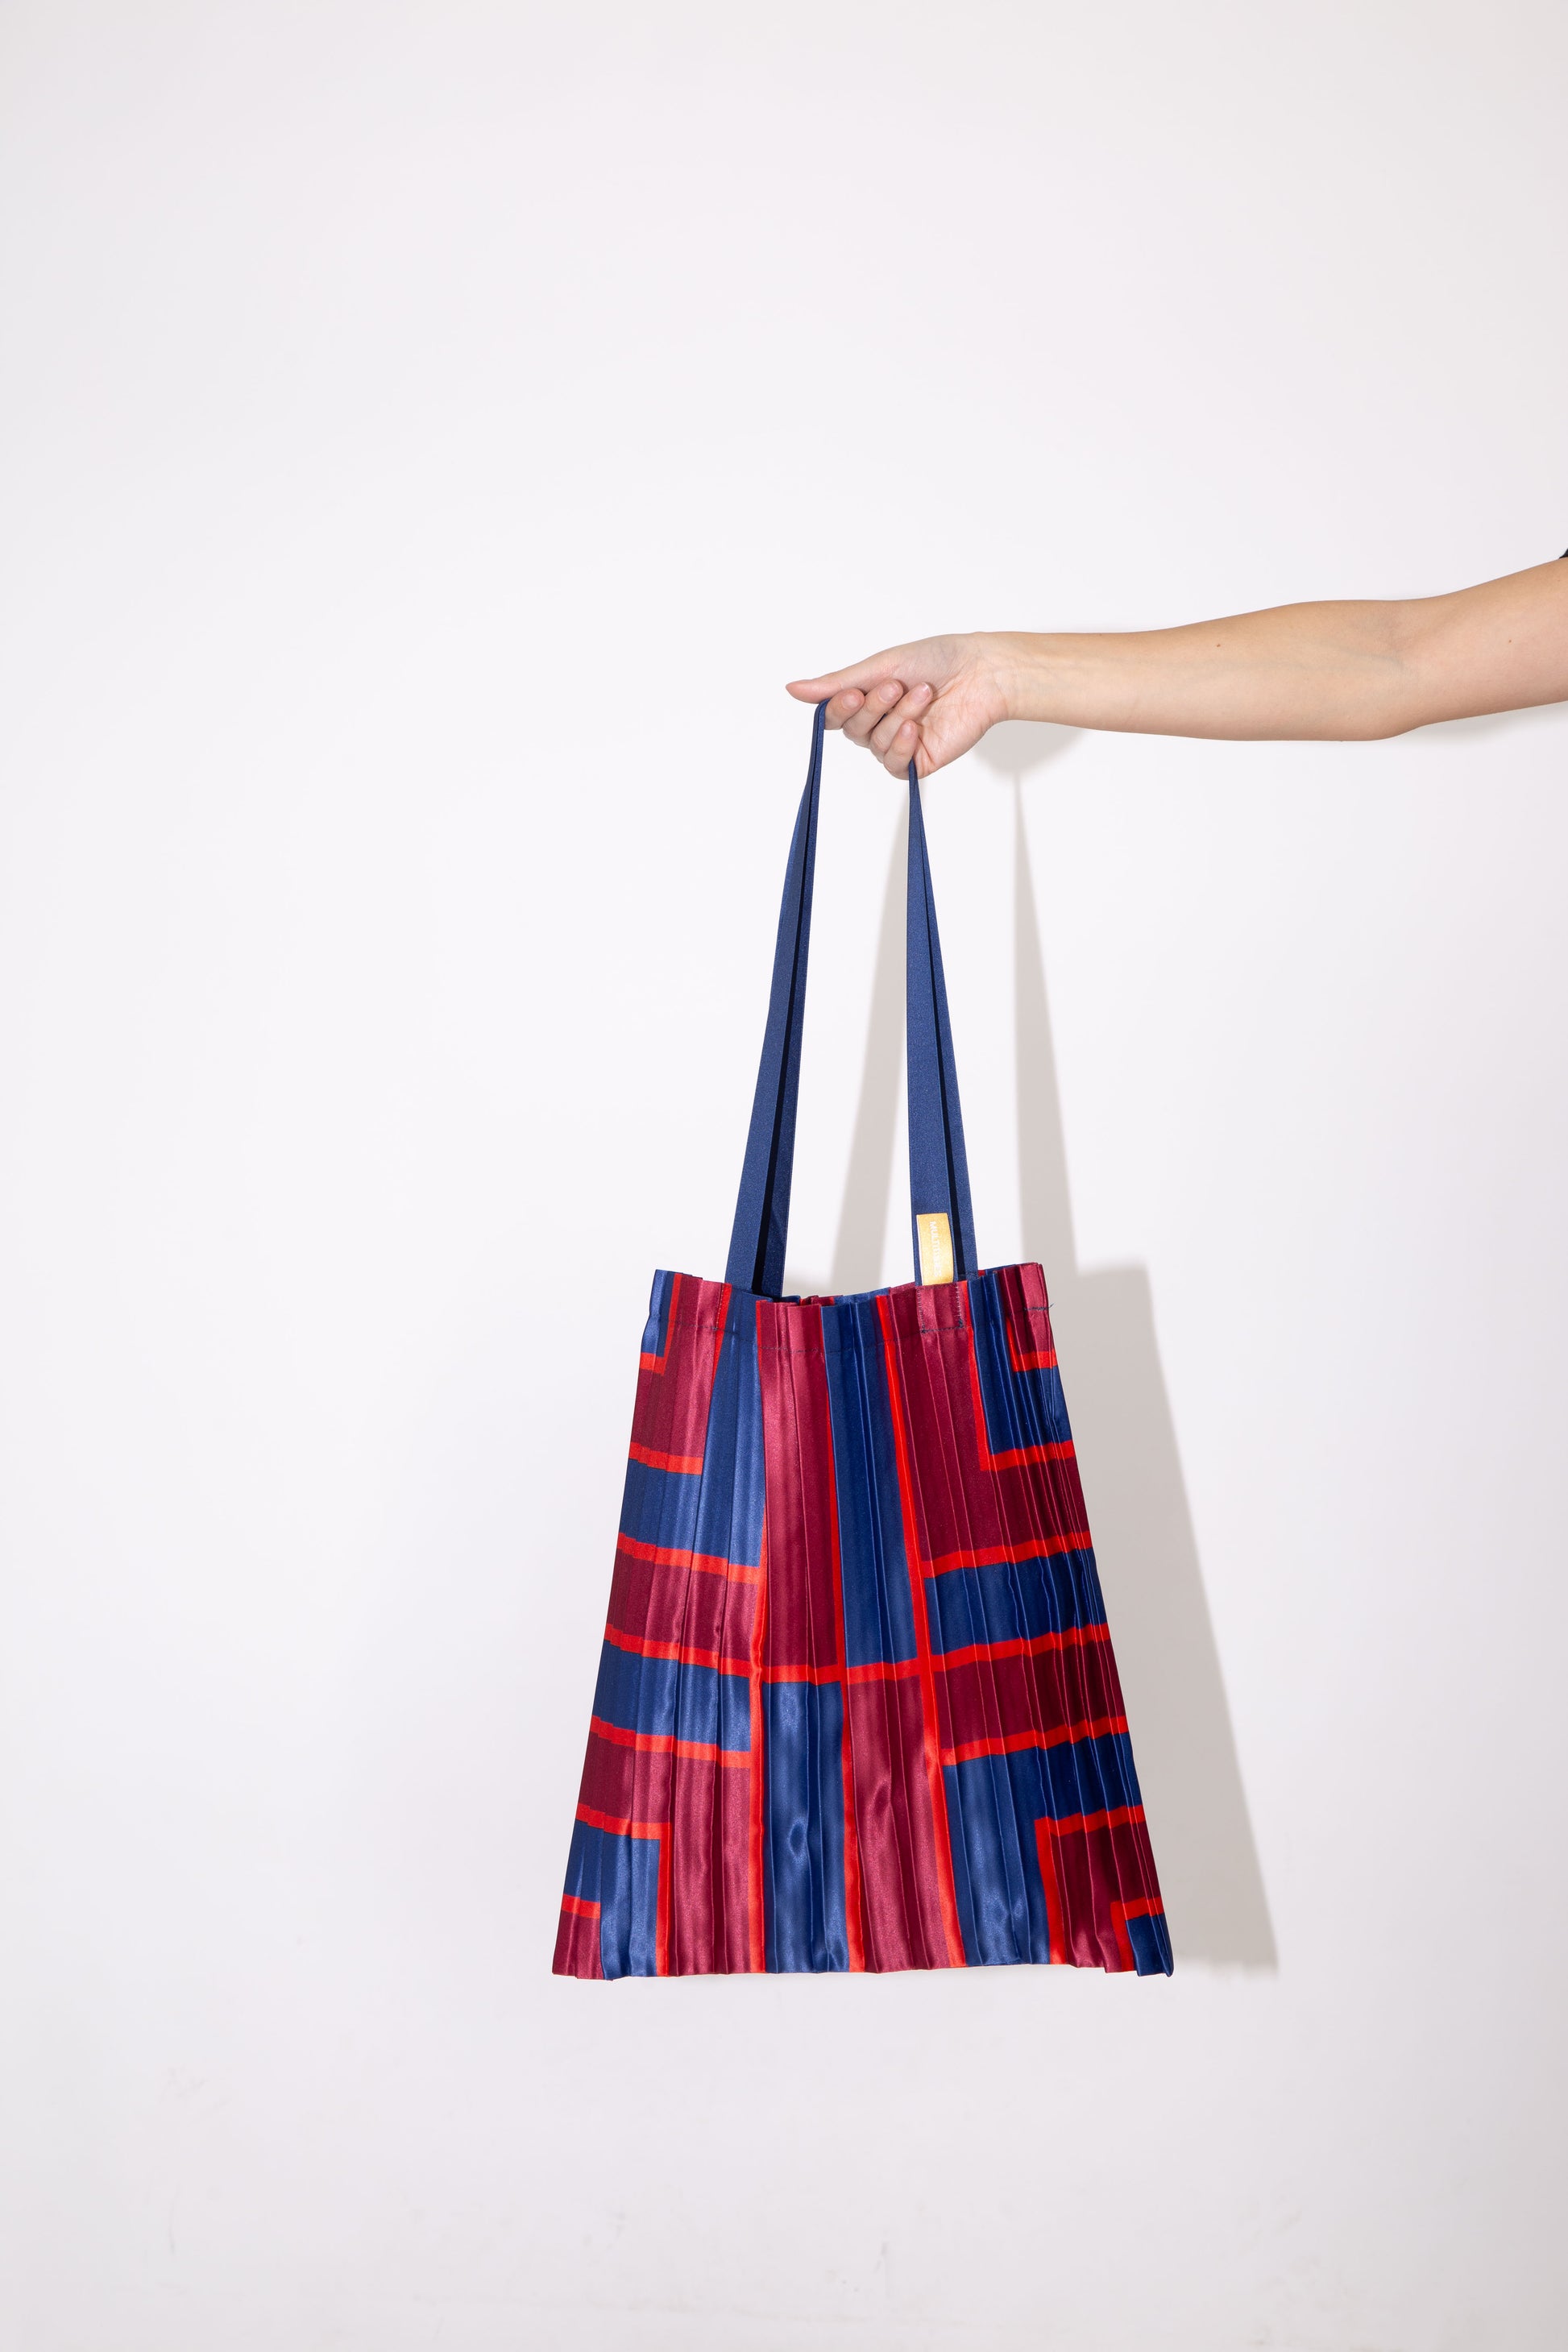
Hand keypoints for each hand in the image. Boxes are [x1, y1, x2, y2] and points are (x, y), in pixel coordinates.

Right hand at [786, 633, 1012, 776]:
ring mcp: (898, 743)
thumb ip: (836, 684)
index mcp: (867, 698)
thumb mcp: (878, 666)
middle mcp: (880, 722)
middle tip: (896, 686)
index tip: (854, 693)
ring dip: (896, 717)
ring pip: (874, 744)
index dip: (839, 707)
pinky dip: (901, 745)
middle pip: (852, 729)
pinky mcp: (918, 761)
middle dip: (874, 707)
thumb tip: (792, 689)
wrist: (981, 672)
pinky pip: (894, 764)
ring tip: (923, 694)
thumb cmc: (937, 659)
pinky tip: (916, 728)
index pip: (833, 715)